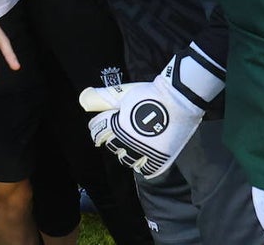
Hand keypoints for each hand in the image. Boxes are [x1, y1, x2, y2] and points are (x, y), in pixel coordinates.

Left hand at [79, 47, 224, 177]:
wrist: (179, 98)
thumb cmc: (149, 93)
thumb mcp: (123, 93)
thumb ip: (103, 98)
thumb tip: (84, 100)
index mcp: (118, 126)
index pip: (98, 131)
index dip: (95, 126)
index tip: (97, 125)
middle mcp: (130, 143)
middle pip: (111, 145)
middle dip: (110, 138)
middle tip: (113, 134)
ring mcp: (146, 152)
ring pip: (127, 159)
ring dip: (124, 152)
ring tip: (127, 146)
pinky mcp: (161, 158)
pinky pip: (147, 169)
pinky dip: (142, 165)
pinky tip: (140, 160)